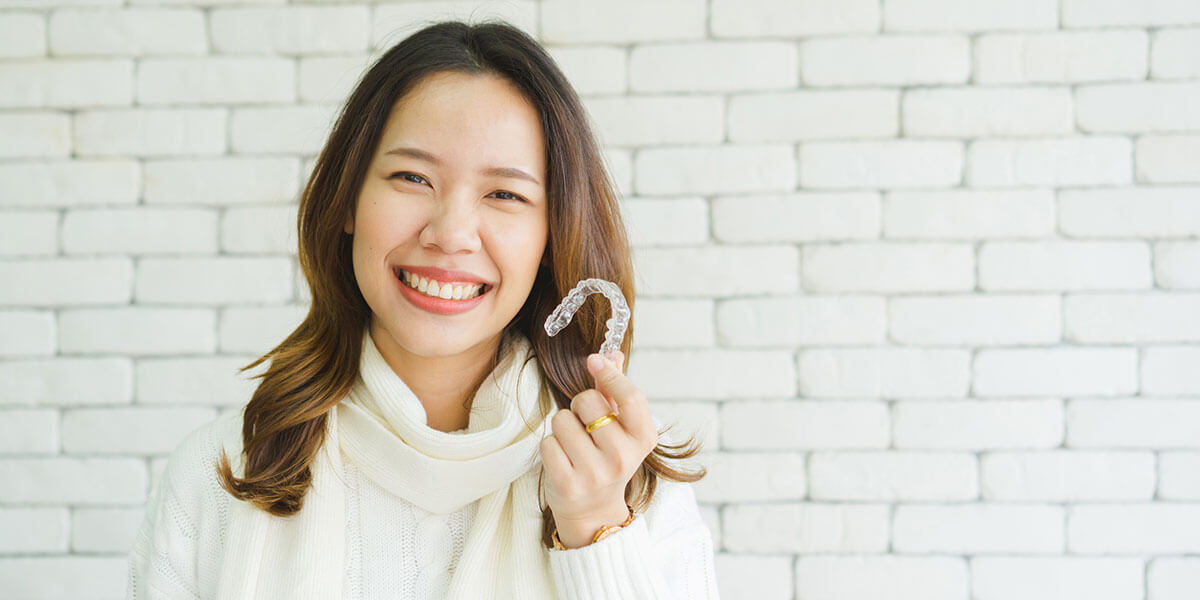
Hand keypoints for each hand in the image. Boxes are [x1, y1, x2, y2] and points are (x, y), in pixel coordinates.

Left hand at [539, 350, 658, 542]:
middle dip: (579, 406)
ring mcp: (595, 473)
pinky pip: (547, 443)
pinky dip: (550, 446)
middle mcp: (622, 458)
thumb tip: (612, 353)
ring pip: (562, 420)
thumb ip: (616, 390)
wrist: (594, 511)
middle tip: (585, 425)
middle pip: (587, 402)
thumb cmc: (607, 458)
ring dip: (562, 427)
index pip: (631, 397)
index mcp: (642, 439)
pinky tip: (563, 459)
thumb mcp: (621, 428)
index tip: (594, 361)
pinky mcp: (567, 485)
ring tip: (574, 445)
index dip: (610, 375)